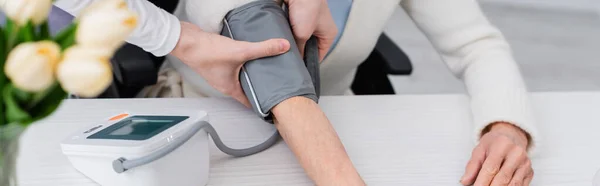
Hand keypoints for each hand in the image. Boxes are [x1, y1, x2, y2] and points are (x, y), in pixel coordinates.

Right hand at [170, 21, 289, 105]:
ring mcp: (220, 73)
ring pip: (240, 77)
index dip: (262, 103)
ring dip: (251, 74)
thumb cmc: (206, 53)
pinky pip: (233, 66)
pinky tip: (248, 54)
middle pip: (246, 89)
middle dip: (260, 86)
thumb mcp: (240, 51)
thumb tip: (283, 46)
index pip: (249, 102)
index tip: (274, 104)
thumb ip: (263, 49)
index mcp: (231, 88)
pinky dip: (242, 63)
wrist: (186, 41)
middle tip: (275, 84)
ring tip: (265, 68)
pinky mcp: (217, 62)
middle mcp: (225, 83)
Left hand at [285, 0, 336, 60]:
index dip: (308, 63)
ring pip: (298, 37)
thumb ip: (299, 48)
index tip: (298, 71)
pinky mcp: (297, 14)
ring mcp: (308, 20)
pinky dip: (286, 31)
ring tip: (282, 49)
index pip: (319, 55)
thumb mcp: (303, 34)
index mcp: (328, 34)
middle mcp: (319, 28)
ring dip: (290, 40)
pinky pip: (291, 28)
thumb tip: (295, 58)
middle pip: (308, 46)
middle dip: (298, 51)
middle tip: (287, 61)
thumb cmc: (307, 6)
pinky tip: (279, 36)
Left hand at [461, 123, 532, 185]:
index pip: (490, 168)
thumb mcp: (479, 150)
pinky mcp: (530, 172)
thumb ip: (472, 166)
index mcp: (502, 145)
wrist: (511, 137)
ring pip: (513, 184)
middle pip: (502, 178)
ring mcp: (525, 163)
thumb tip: (465, 181)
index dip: (482, 182)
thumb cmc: (493, 145)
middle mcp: (517, 153)